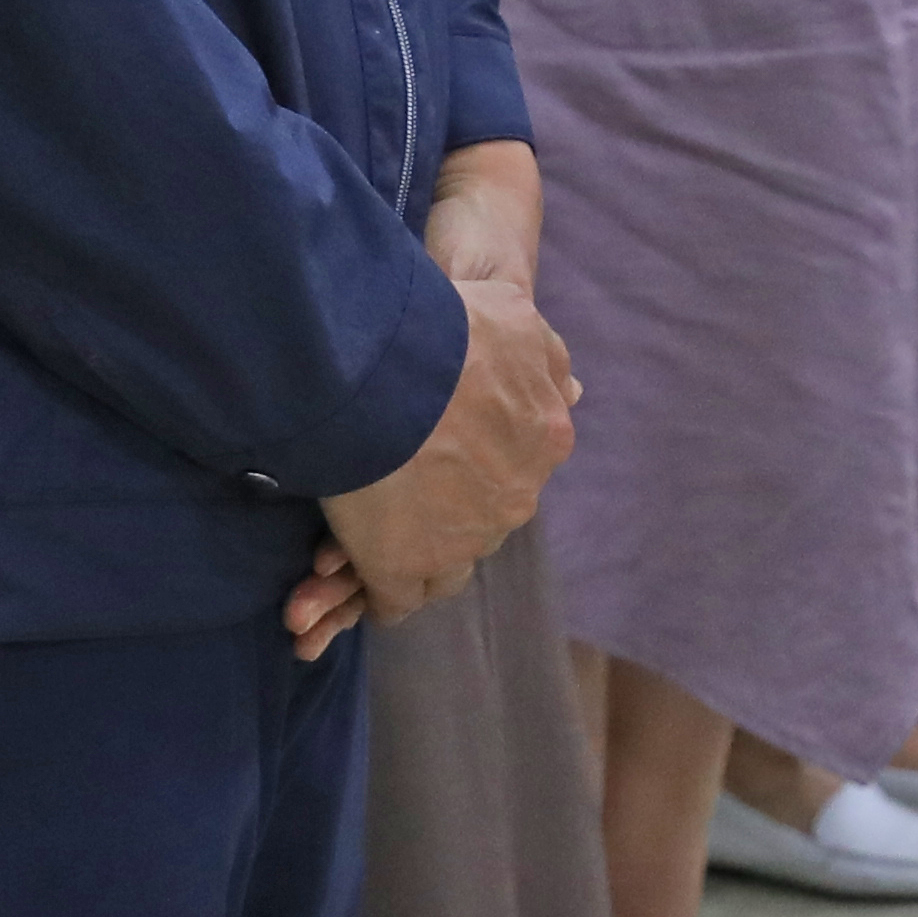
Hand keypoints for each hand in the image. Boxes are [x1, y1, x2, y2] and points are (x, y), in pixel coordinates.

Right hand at [300, 151, 577, 653]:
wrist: (387, 363)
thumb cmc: (448, 330)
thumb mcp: (513, 318)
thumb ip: (542, 355)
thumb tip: (572, 391)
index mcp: (544, 439)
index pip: (511, 468)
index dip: (467, 465)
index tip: (428, 454)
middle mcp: (515, 499)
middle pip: (476, 518)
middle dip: (437, 512)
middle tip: (389, 494)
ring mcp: (461, 541)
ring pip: (438, 564)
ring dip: (405, 554)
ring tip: (359, 540)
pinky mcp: (402, 566)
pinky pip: (395, 598)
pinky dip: (374, 592)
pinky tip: (344, 577)